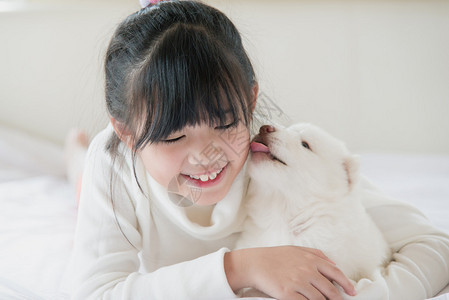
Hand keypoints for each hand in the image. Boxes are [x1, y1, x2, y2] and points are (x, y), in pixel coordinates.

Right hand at [225, 246, 355, 299]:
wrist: (255, 263)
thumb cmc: (275, 256)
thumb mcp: (296, 249)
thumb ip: (315, 254)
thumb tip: (332, 262)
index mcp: (311, 259)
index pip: (335, 273)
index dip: (346, 284)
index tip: (352, 291)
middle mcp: (307, 271)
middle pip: (330, 290)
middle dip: (338, 299)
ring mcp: (298, 283)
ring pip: (320, 299)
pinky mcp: (288, 294)